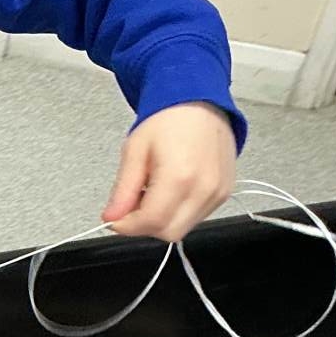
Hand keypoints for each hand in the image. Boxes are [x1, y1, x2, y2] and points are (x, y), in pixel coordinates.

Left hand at [102, 102, 235, 242]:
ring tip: (153, 191)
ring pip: (183, 228)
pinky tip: (171, 190)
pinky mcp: (224, 193)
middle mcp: (204, 189)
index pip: (151, 222)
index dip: (127, 226)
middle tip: (132, 204)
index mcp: (180, 177)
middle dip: (145, 226)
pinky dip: (178, 212)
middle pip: (169, 233)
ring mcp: (218, 193)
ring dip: (162, 220)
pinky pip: (197, 217)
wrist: (199, 103)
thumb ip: (123, 190)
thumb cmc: (167, 121)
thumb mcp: (135, 151)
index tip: (114, 218)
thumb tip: (111, 218)